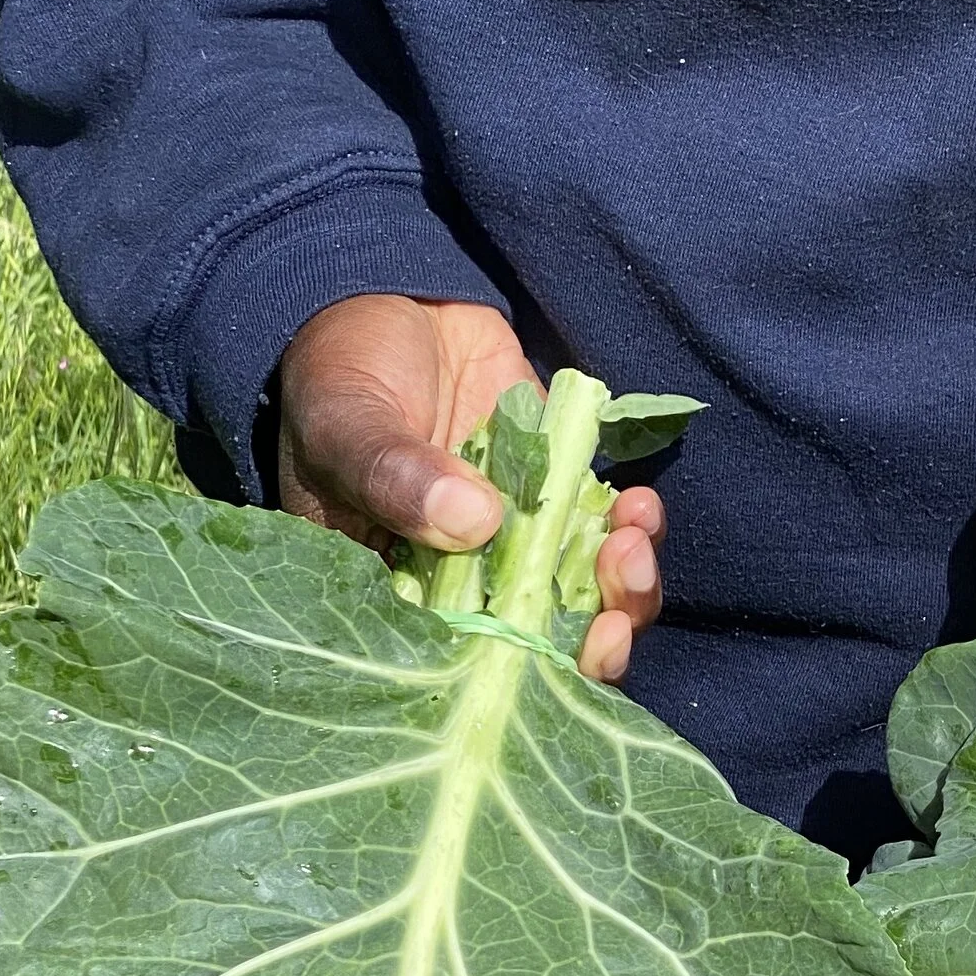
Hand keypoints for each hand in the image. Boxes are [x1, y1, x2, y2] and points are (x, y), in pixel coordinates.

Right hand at [280, 294, 663, 684]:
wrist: (389, 298)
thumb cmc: (338, 372)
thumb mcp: (345, 424)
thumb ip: (396, 475)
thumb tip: (474, 522)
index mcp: (398, 598)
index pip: (465, 667)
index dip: (525, 677)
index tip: (569, 654)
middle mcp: (462, 587)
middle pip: (542, 650)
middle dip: (592, 644)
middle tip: (615, 617)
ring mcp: (516, 542)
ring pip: (584, 599)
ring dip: (622, 589)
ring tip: (630, 543)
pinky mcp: (557, 493)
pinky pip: (605, 532)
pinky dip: (632, 529)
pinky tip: (637, 506)